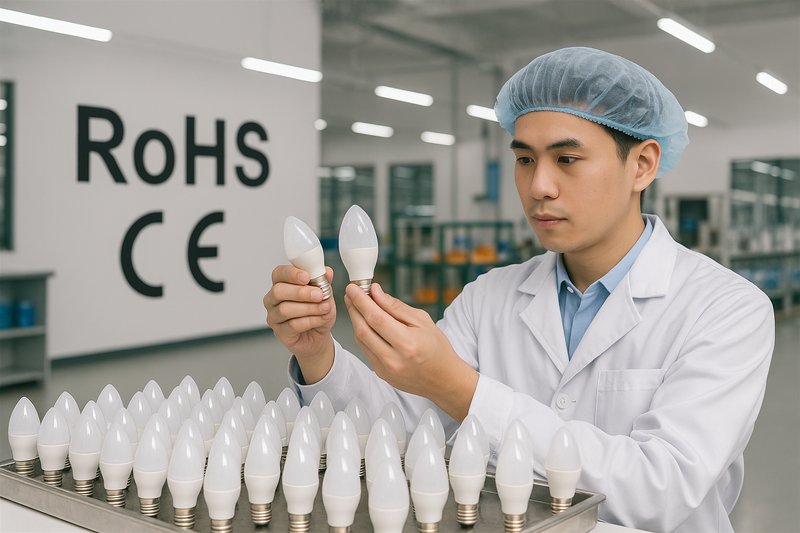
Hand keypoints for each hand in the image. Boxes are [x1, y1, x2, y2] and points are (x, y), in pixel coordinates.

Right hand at [264, 265, 335, 383]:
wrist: (319, 335)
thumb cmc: (317, 311)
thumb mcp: (325, 294)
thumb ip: (324, 282)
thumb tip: (327, 272)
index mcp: (282, 283)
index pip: (279, 273)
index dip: (291, 274)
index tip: (307, 277)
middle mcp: (273, 299)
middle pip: (278, 291)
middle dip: (300, 292)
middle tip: (319, 294)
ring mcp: (274, 316)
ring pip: (285, 309)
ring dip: (308, 308)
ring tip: (325, 308)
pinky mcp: (280, 332)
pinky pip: (292, 325)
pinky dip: (310, 321)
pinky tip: (321, 319)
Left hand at [344, 282, 477, 420]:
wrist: (444, 380)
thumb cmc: (437, 348)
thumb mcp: (423, 321)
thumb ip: (396, 306)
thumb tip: (375, 292)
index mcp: (407, 344)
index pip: (376, 318)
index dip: (361, 301)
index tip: (353, 288)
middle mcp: (394, 359)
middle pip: (363, 329)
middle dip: (354, 308)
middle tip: (351, 293)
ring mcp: (385, 369)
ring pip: (361, 340)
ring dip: (356, 320)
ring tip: (357, 305)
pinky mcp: (381, 374)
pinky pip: (365, 350)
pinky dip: (363, 334)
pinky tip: (366, 323)